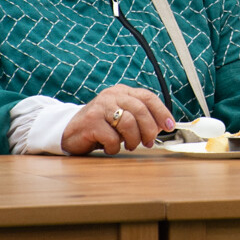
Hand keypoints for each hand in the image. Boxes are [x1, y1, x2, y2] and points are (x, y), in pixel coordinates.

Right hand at [60, 85, 174, 154]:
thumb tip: (164, 127)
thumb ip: (140, 118)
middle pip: (140, 110)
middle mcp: (112, 96)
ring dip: (133, 140)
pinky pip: (112, 137)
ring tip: (128, 146)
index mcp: (122, 92)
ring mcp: (100, 107)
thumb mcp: (121, 118)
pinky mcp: (91, 122)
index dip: (162, 112)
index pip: (148, 97)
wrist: (69, 131)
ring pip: (128, 123)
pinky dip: (114, 147)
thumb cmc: (101, 127)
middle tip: (149, 142)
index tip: (170, 126)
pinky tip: (109, 147)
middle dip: (149, 129)